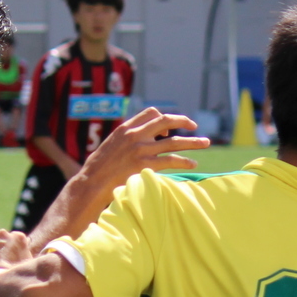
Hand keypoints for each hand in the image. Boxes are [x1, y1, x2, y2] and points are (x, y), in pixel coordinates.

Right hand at [75, 107, 209, 194]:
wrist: (91, 183)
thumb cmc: (98, 169)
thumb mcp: (110, 147)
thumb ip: (125, 141)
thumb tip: (136, 143)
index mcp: (126, 128)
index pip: (150, 113)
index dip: (162, 119)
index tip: (168, 129)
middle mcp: (135, 135)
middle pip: (165, 120)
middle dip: (183, 121)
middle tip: (194, 125)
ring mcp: (141, 150)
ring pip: (174, 141)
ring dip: (193, 142)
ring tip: (206, 143)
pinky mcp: (146, 165)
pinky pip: (171, 160)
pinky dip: (185, 161)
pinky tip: (193, 164)